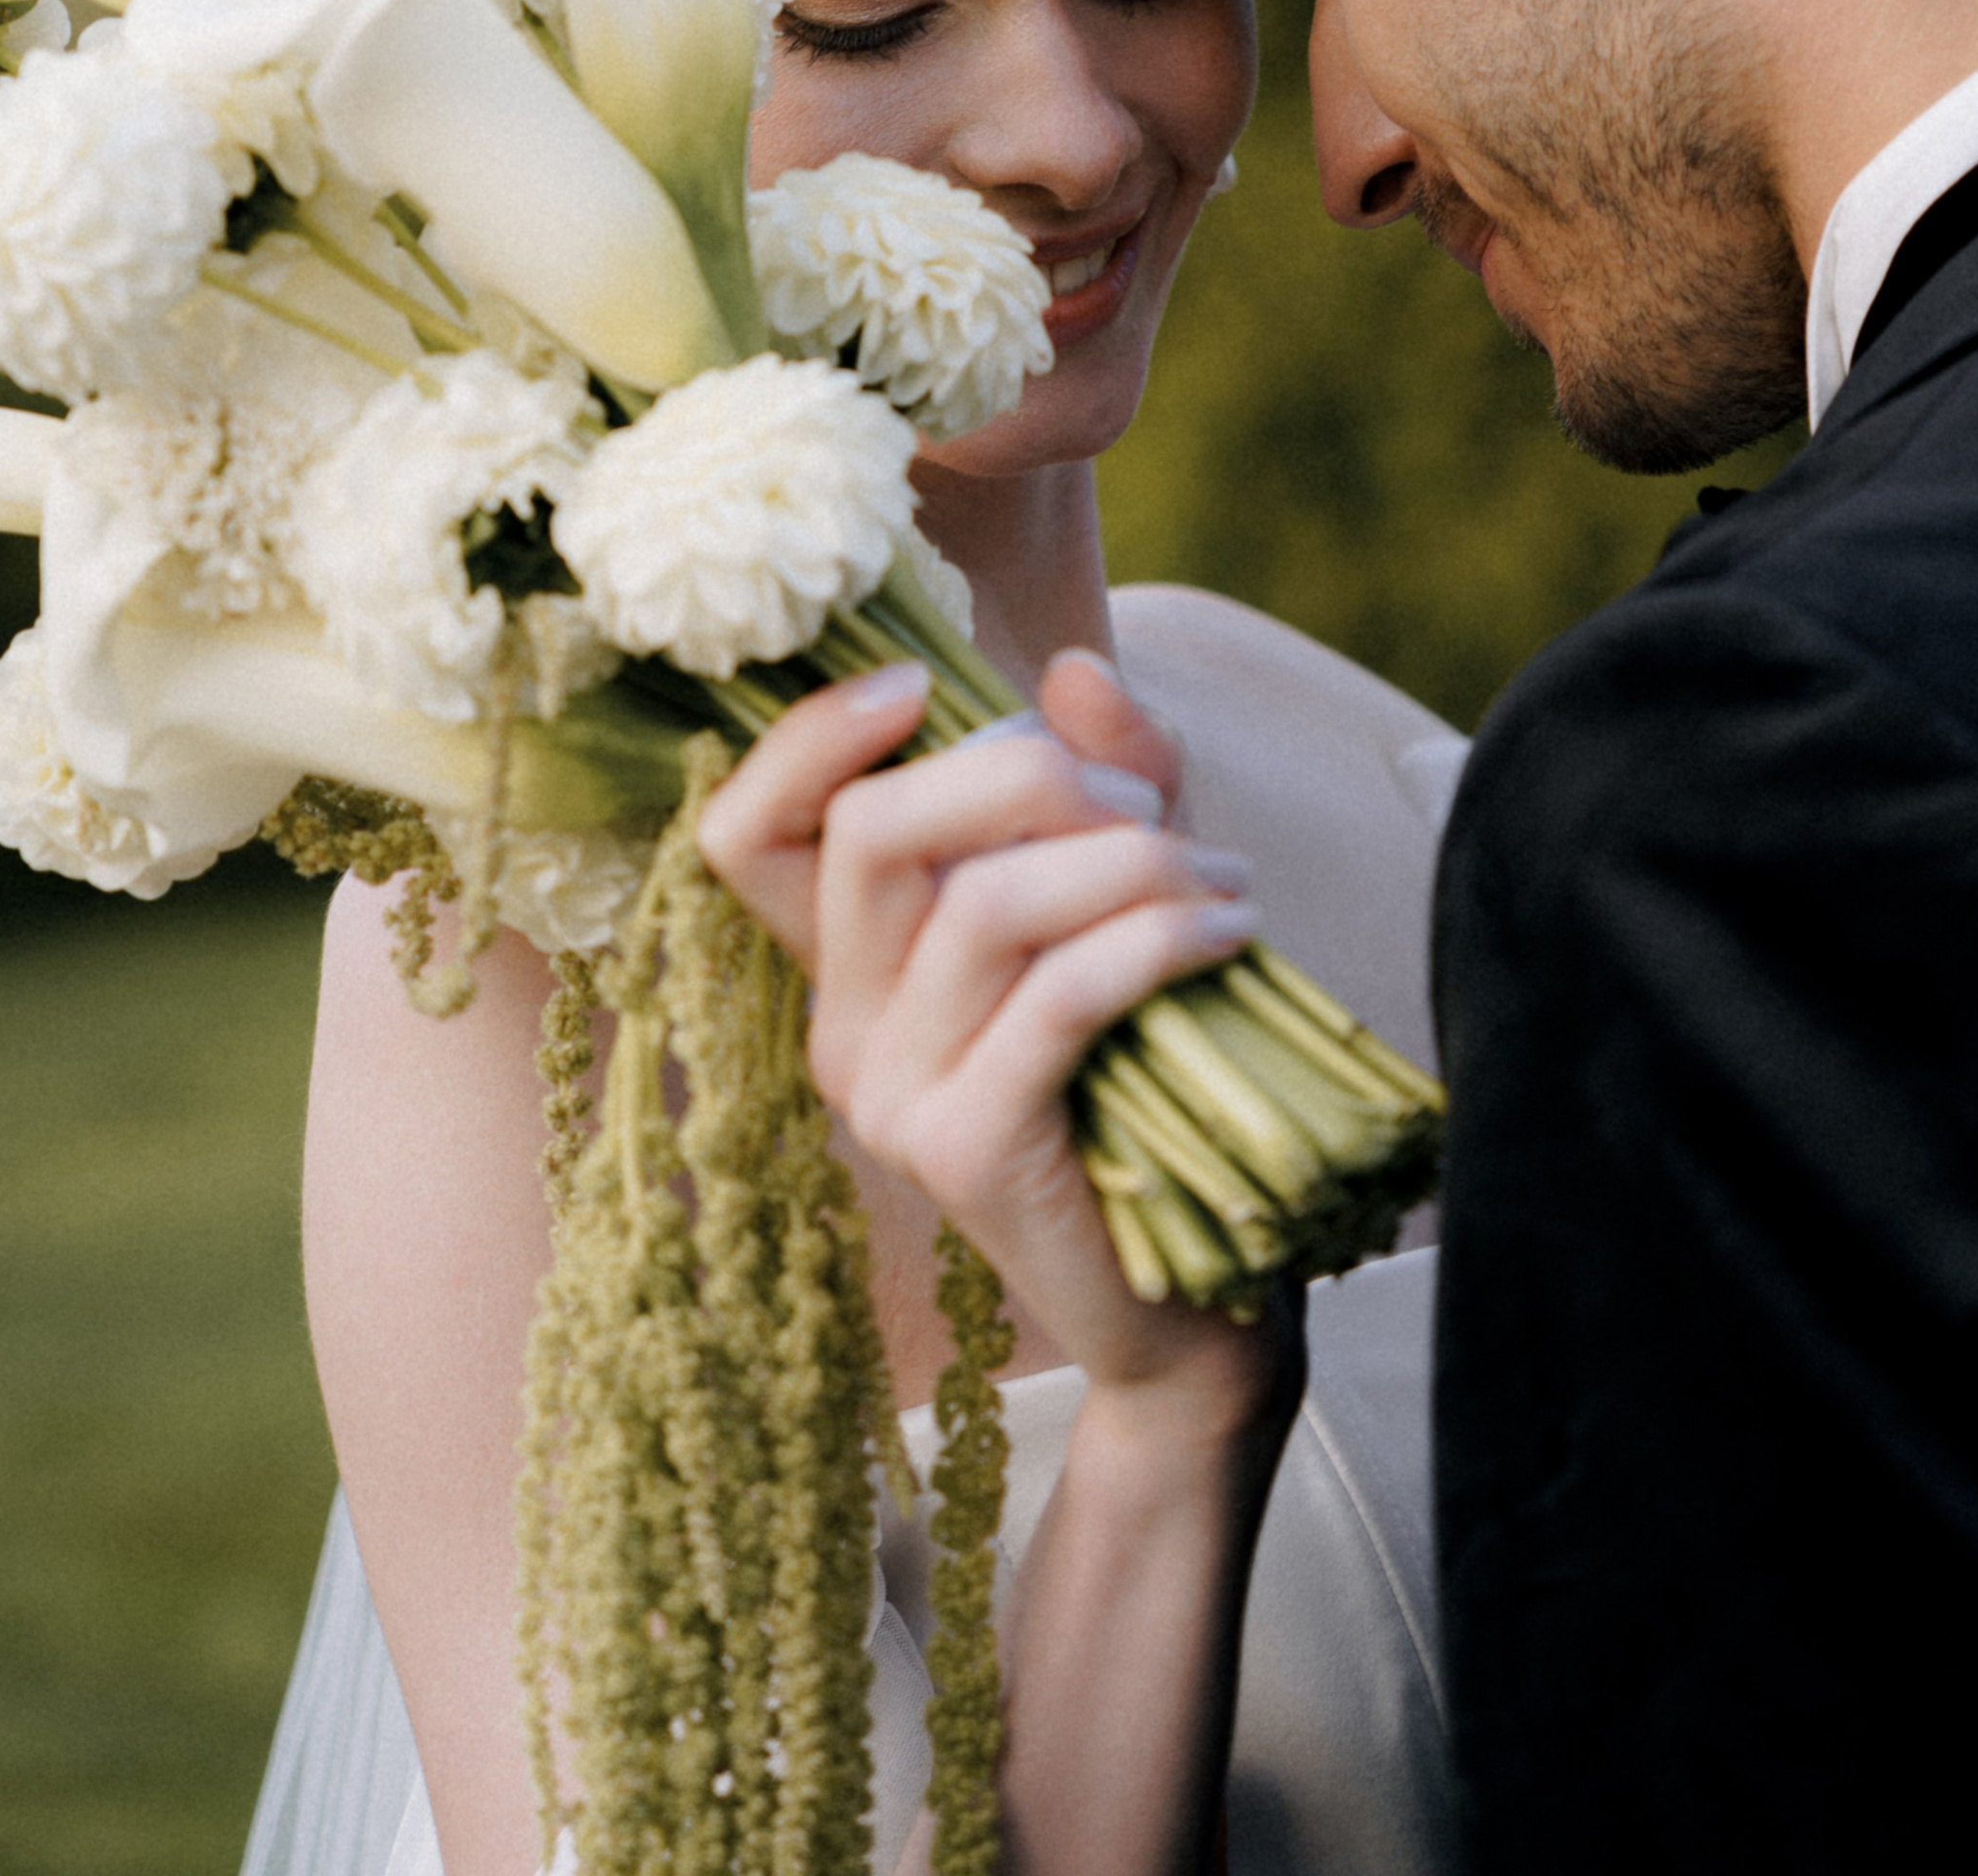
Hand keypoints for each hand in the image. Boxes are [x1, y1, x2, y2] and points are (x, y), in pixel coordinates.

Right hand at [697, 666, 1285, 1432]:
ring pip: (981, 906)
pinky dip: (1154, 938)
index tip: (919, 681)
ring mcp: (890, 1098)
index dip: (803, 740)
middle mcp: (841, 1029)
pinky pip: (1055, 995)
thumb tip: (1074, 670)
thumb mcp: (1125, 897)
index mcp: (850, 967)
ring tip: (1220, 882)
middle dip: (1021, 773)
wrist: (1194, 1307)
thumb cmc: (1152, 1084)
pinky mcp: (963, 1150)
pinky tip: (1229, 931)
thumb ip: (1103, 780)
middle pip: (872, 832)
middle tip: (1145, 808)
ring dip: (1125, 861)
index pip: (748, 834)